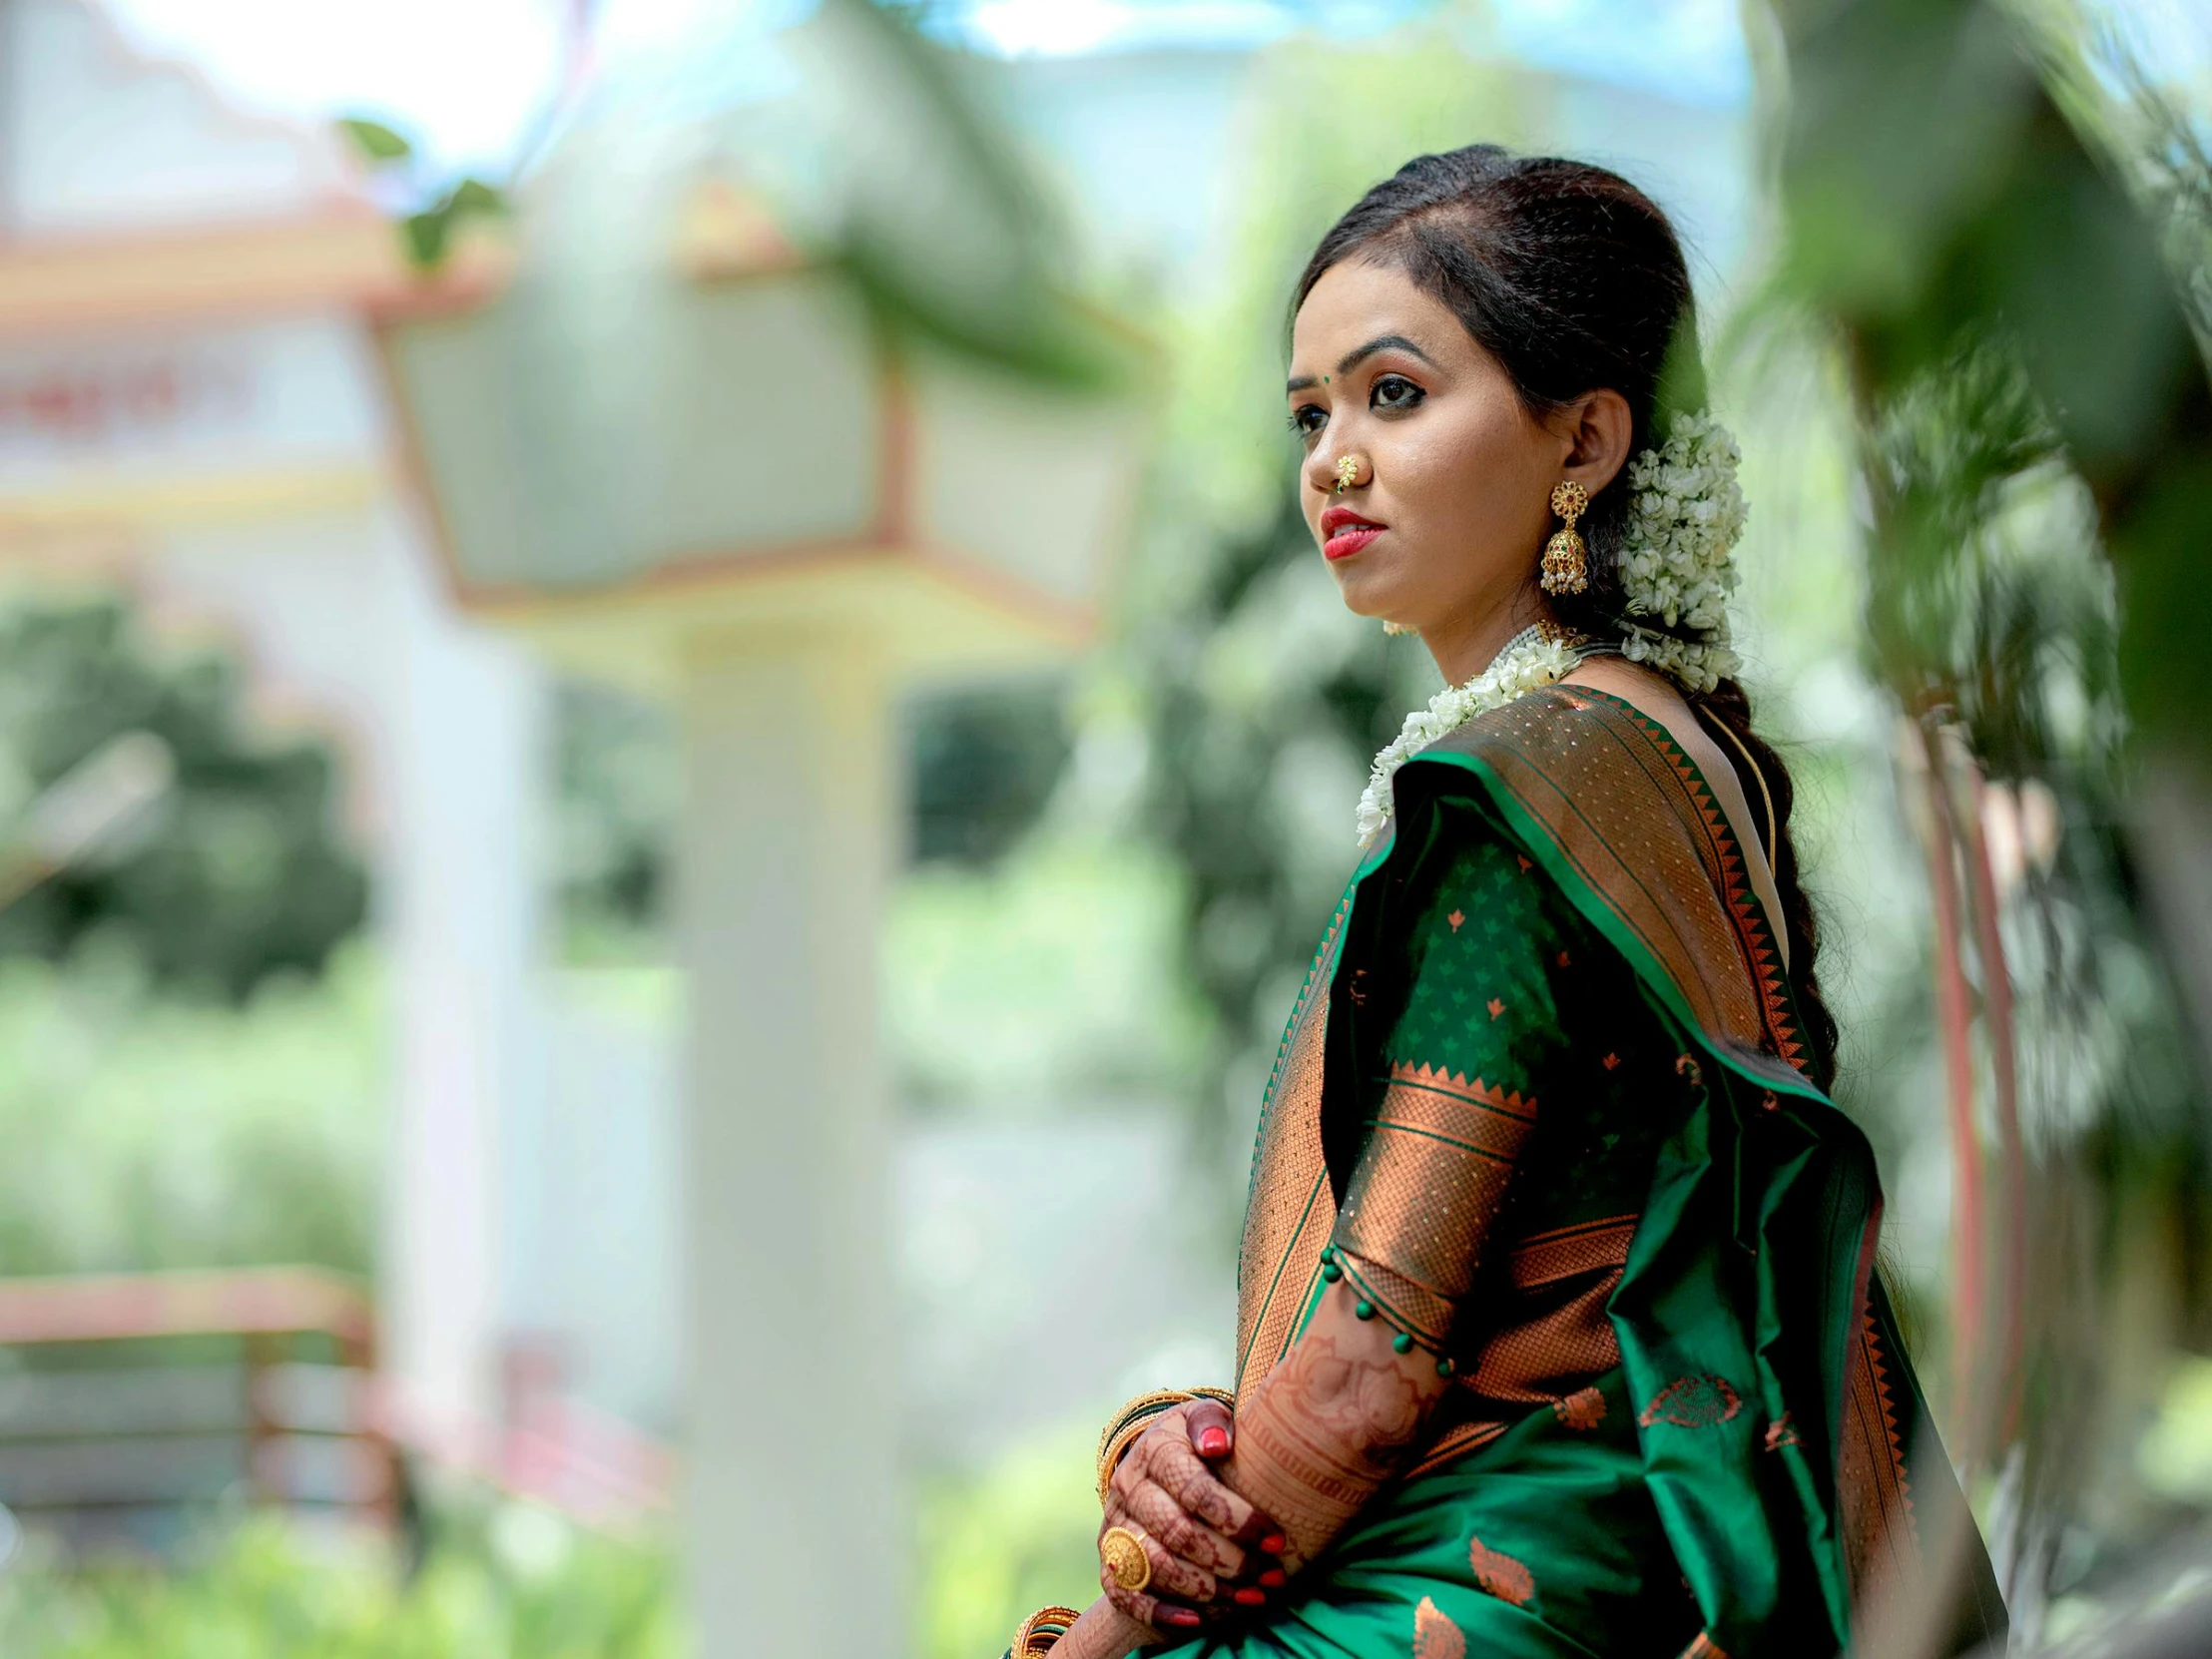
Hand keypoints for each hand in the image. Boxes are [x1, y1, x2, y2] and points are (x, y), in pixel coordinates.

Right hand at [1099, 1399, 1288, 1632]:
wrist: (1154, 1465)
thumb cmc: (1196, 1443)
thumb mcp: (1204, 1419)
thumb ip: (1212, 1423)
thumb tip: (1218, 1444)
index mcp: (1154, 1450)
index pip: (1194, 1490)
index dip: (1237, 1519)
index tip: (1274, 1538)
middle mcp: (1128, 1488)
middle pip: (1176, 1533)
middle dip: (1229, 1560)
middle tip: (1268, 1574)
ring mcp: (1115, 1526)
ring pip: (1155, 1567)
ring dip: (1206, 1590)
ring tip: (1249, 1598)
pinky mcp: (1111, 1560)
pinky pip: (1127, 1595)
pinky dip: (1162, 1612)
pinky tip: (1198, 1621)